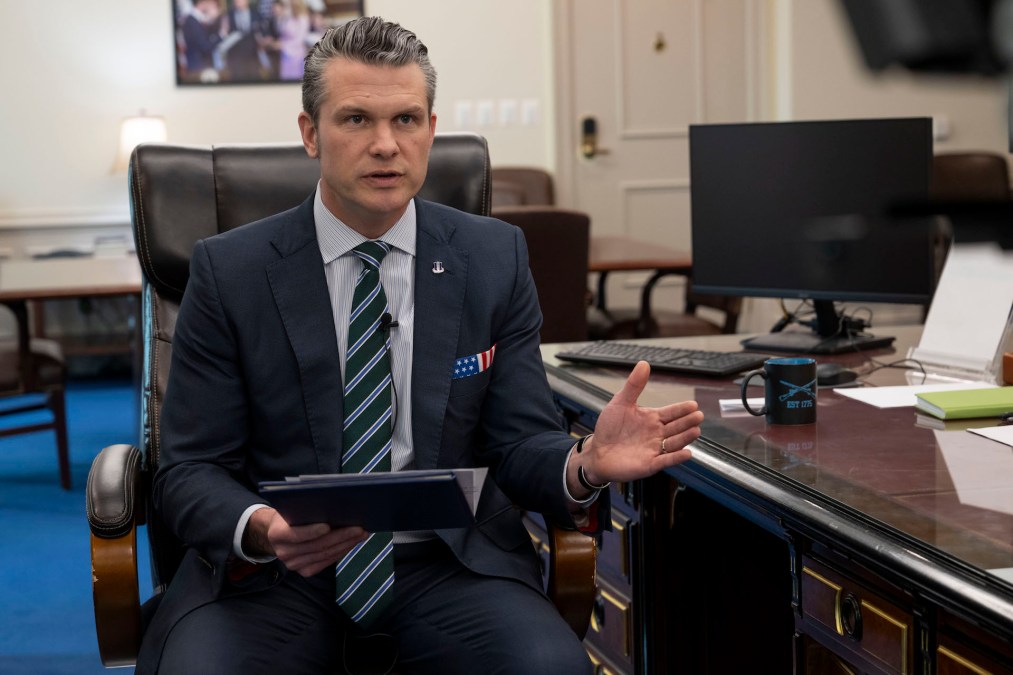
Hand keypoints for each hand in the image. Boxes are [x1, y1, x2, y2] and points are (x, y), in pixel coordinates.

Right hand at [245, 508, 367, 576]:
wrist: (278, 533)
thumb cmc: (290, 515)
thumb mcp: (292, 508)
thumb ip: (305, 509)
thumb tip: (334, 505)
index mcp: (277, 534)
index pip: (296, 535)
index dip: (313, 531)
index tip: (329, 525)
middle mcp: (284, 552)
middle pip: (316, 546)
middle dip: (341, 537)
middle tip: (359, 528)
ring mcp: (294, 564)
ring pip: (324, 555)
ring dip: (346, 544)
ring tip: (361, 534)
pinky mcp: (304, 571)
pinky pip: (326, 562)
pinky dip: (341, 551)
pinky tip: (352, 543)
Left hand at [574, 361, 702, 487]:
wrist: (597, 452)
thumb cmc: (609, 428)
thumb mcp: (620, 403)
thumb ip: (634, 385)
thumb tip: (644, 363)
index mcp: (652, 418)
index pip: (672, 412)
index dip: (682, 409)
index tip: (693, 405)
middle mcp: (657, 433)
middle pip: (677, 427)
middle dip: (688, 422)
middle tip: (698, 416)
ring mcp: (655, 449)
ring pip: (675, 443)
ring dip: (686, 438)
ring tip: (696, 431)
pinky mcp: (650, 464)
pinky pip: (666, 461)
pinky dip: (676, 457)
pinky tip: (687, 453)